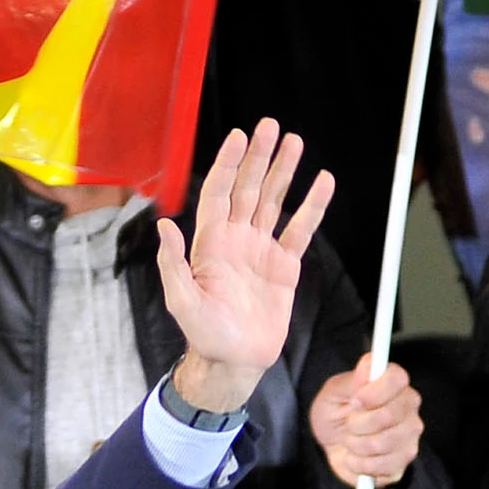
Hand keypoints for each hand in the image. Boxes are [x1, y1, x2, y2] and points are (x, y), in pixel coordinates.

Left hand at [156, 120, 333, 412]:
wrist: (234, 362)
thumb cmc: (204, 334)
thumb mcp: (182, 301)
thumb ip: (174, 264)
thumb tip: (165, 226)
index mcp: (210, 243)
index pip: (219, 192)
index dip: (228, 164)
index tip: (240, 137)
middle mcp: (235, 239)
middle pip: (248, 188)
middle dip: (259, 157)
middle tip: (271, 126)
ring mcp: (260, 250)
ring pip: (274, 201)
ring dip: (284, 171)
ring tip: (295, 142)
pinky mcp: (283, 266)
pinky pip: (300, 229)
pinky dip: (312, 206)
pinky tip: (323, 182)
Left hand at [311, 355, 423, 484]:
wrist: (334, 446)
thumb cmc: (335, 413)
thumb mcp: (333, 393)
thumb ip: (351, 380)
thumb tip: (369, 364)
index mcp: (392, 382)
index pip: (397, 378)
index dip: (375, 392)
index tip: (355, 401)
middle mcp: (408, 405)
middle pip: (389, 415)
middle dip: (357, 424)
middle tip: (349, 424)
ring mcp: (410, 434)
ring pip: (383, 443)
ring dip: (356, 445)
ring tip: (351, 441)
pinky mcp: (404, 459)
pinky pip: (382, 466)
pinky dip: (360, 464)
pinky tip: (357, 457)